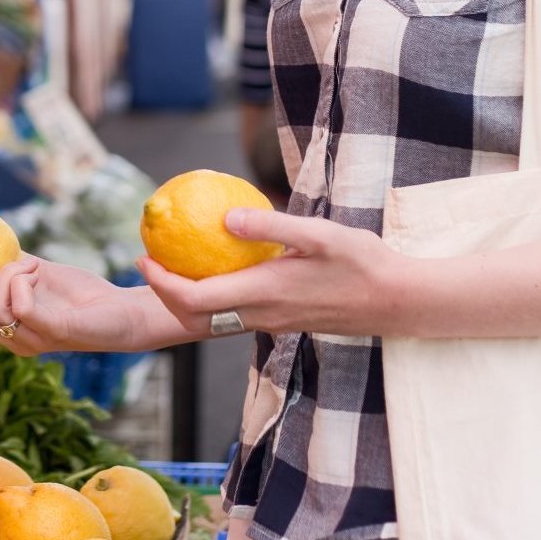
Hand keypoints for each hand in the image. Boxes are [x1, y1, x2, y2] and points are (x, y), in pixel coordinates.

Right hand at [0, 253, 154, 355]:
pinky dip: (23, 281)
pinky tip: (38, 272)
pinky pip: (20, 306)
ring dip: (7, 275)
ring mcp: (29, 341)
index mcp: (1, 330)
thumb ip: (6, 267)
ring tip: (27, 263)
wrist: (120, 311)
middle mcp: (10, 341)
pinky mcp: (51, 334)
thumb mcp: (34, 274)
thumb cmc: (76, 293)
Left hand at [141, 208, 415, 336]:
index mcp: (264, 293)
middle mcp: (262, 315)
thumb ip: (272, 225)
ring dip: (186, 300)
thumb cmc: (363, 263)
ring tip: (174, 265)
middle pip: (194, 318)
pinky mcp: (283, 322)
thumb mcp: (320, 233)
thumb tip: (226, 216)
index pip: (195, 299)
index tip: (143, 258)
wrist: (397, 303)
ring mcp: (272, 323)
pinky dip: (213, 299)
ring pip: (213, 322)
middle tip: (149, 261)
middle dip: (163, 295)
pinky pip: (234, 316)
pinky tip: (217, 269)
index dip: (161, 283)